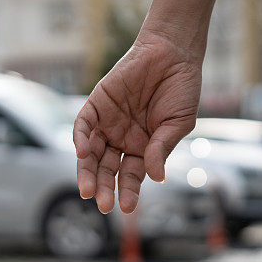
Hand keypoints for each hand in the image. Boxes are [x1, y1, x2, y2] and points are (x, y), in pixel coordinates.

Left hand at [73, 31, 202, 213]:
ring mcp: (108, 122)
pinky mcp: (97, 103)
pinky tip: (83, 154)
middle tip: (103, 205)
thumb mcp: (177, 124)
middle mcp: (122, 139)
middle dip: (104, 187)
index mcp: (143, 148)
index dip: (128, 191)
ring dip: (88, 171)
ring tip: (87, 190)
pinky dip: (81, 138)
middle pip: (108, 168)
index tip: (127, 208)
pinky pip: (84, 124)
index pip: (131, 175)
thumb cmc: (181, 89)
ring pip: (92, 152)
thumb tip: (155, 178)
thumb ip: (162, 148)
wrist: (172, 53)